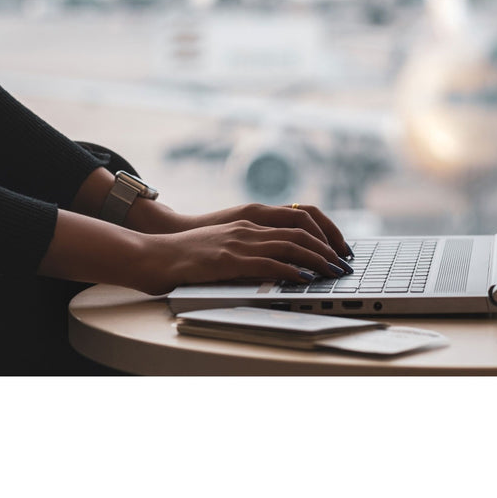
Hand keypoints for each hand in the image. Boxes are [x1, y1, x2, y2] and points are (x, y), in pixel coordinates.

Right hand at [137, 201, 352, 259]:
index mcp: (250, 221)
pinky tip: (305, 278)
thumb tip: (281, 266)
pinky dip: (291, 270)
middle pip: (301, 231)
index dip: (323, 233)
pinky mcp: (228, 259)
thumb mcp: (226, 246)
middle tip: (343, 264)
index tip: (338, 249)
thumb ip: (252, 249)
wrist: (153, 254)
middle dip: (327, 247)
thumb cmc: (188, 255)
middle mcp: (249, 227)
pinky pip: (268, 262)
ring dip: (317, 259)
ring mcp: (238, 242)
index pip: (298, 219)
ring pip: (290, 245)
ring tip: (333, 272)